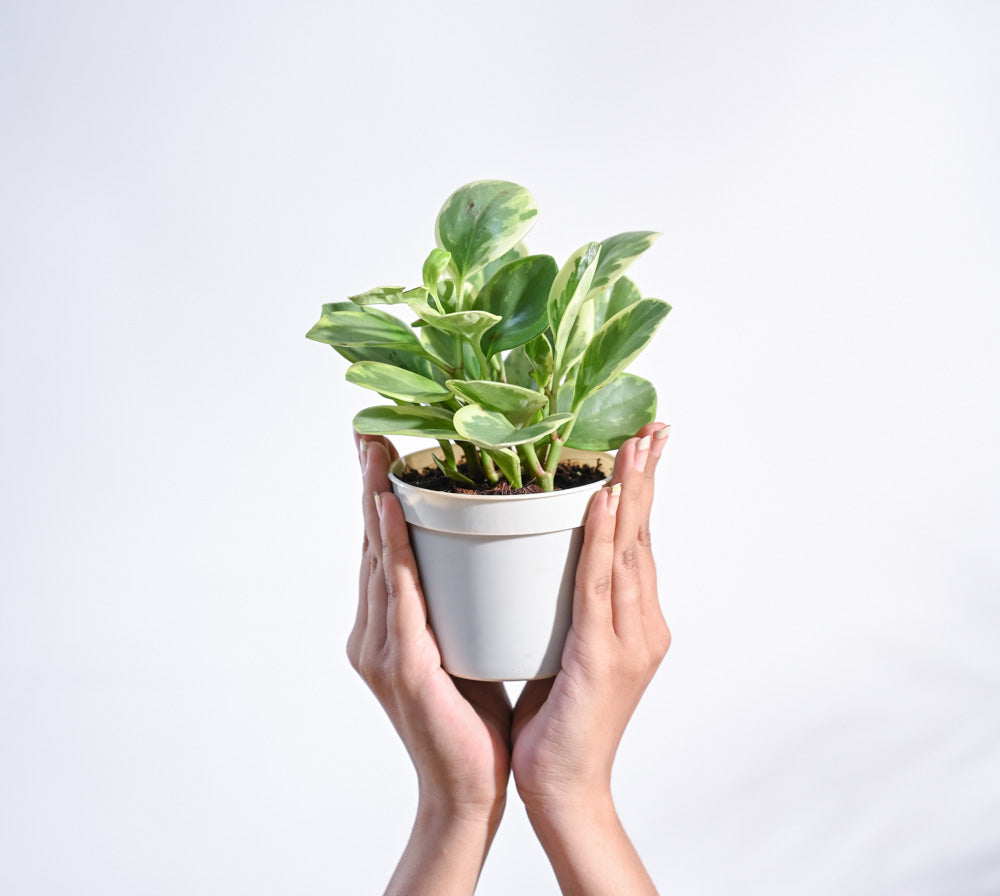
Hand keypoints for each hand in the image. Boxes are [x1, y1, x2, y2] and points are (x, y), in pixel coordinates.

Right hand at [346, 434, 511, 894]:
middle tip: (368, 429)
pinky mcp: (402, 667)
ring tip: (377, 451)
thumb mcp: (464, 640)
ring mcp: (381, 649)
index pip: (384, 547)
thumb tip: (485, 547)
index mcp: (387, 624)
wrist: (471, 787)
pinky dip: (393, 550)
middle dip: (369, 484)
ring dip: (377, 501)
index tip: (381, 444)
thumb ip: (458, 598)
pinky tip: (390, 511)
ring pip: (379, 560)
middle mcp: (373, 630)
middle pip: (371, 544)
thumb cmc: (473, 713)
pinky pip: (399, 597)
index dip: (379, 494)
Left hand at [511, 422, 670, 894]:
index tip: (643, 441)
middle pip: (644, 534)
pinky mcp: (603, 657)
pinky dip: (605, 541)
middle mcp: (642, 622)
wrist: (562, 786)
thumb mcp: (566, 644)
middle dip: (647, 476)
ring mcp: (628, 639)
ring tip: (634, 443)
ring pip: (630, 550)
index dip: (640, 488)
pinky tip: (606, 502)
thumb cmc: (557, 716)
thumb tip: (546, 556)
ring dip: (633, 491)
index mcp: (633, 619)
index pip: (637, 539)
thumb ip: (569, 602)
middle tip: (653, 424)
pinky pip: (601, 587)